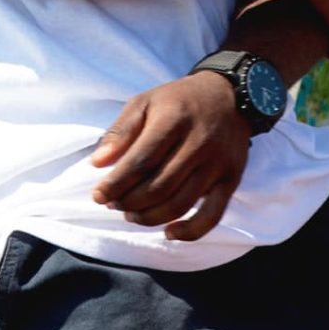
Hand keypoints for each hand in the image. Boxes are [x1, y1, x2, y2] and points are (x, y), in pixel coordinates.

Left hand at [89, 71, 250, 240]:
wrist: (228, 96)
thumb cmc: (178, 100)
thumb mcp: (145, 101)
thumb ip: (121, 131)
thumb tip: (97, 163)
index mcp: (173, 119)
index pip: (141, 160)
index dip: (116, 183)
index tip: (98, 196)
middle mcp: (198, 142)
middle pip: (159, 186)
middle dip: (130, 202)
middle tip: (114, 205)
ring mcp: (217, 164)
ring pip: (180, 204)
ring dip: (151, 217)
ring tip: (131, 215)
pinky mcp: (232, 180)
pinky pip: (212, 216)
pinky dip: (190, 232)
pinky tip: (168, 233)